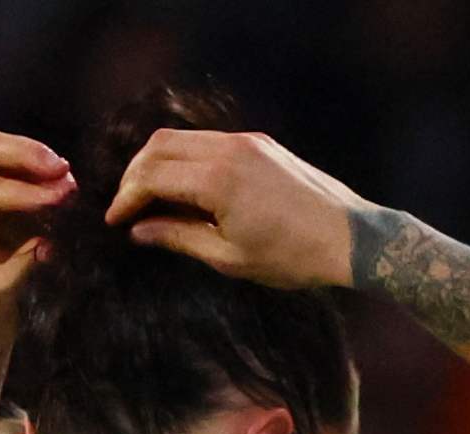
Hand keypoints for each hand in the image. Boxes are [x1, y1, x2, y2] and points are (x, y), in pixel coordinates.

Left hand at [0, 132, 73, 345]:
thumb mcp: (3, 294)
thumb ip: (24, 263)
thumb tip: (51, 241)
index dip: (26, 193)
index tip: (62, 198)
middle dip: (25, 156)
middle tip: (64, 171)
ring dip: (32, 155)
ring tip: (66, 173)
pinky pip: (11, 168)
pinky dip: (36, 167)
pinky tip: (61, 179)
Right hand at [105, 124, 367, 294]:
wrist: (353, 239)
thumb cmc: (295, 257)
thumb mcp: (230, 258)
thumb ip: (179, 238)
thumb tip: (140, 231)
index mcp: (217, 181)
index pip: (150, 176)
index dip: (126, 198)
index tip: (116, 220)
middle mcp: (228, 150)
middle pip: (158, 146)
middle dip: (135, 174)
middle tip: (129, 206)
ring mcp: (246, 142)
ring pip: (182, 138)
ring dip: (159, 162)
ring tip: (154, 197)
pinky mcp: (261, 143)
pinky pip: (209, 141)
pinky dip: (188, 158)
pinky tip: (188, 187)